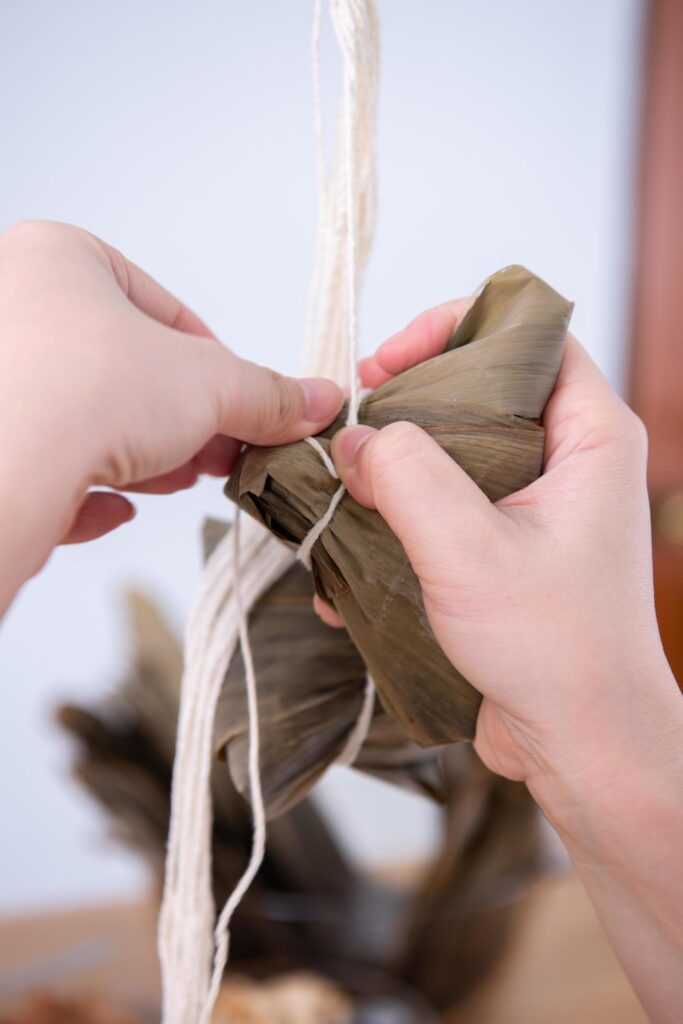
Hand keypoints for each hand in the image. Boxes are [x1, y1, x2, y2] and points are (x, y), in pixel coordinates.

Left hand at [0, 220, 341, 609]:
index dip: (215, 363)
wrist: (4, 471)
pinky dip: (84, 488)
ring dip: (144, 454)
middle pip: (124, 369)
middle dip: (182, 417)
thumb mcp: (210, 384)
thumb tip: (318, 402)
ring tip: (184, 478)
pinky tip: (114, 509)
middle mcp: (13, 309)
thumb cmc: (92, 391)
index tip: (243, 404)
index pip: (160, 308)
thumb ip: (266, 394)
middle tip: (223, 450)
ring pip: (85, 417)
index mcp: (60, 260)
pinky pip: (39, 463)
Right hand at [330, 301, 682, 1018]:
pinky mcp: (507, 548)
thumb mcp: (470, 551)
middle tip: (351, 435)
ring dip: (391, 475)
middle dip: (405, 409)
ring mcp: (537, 506)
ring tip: (339, 505)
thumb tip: (354, 436)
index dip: (454, 330)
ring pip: (452, 452)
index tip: (387, 363)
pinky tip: (353, 567)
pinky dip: (398, 525)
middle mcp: (569, 459)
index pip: (528, 333)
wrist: (583, 744)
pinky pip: (444, 509)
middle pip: (478, 390)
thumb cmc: (555, 650)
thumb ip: (407, 477)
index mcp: (591, 435)